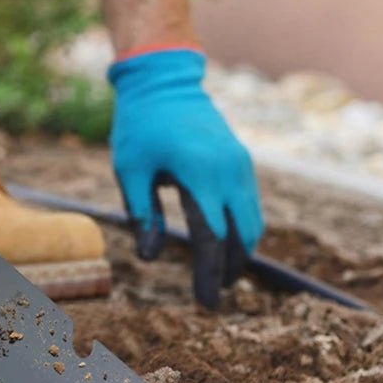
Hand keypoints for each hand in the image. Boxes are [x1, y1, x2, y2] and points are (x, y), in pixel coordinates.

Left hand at [109, 49, 263, 307]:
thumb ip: (143, 214)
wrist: (163, 80)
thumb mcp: (130, 170)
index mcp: (200, 173)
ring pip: (253, 221)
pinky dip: (241, 229)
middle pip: (242, 236)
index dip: (208, 274)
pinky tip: (223, 242)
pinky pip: (249, 204)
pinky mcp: (242, 160)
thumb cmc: (139, 125)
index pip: (212, 238)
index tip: (204, 302)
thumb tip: (151, 258)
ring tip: (218, 274)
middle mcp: (229, 171)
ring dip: (239, 251)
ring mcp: (241, 164)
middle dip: (229, 269)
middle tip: (212, 295)